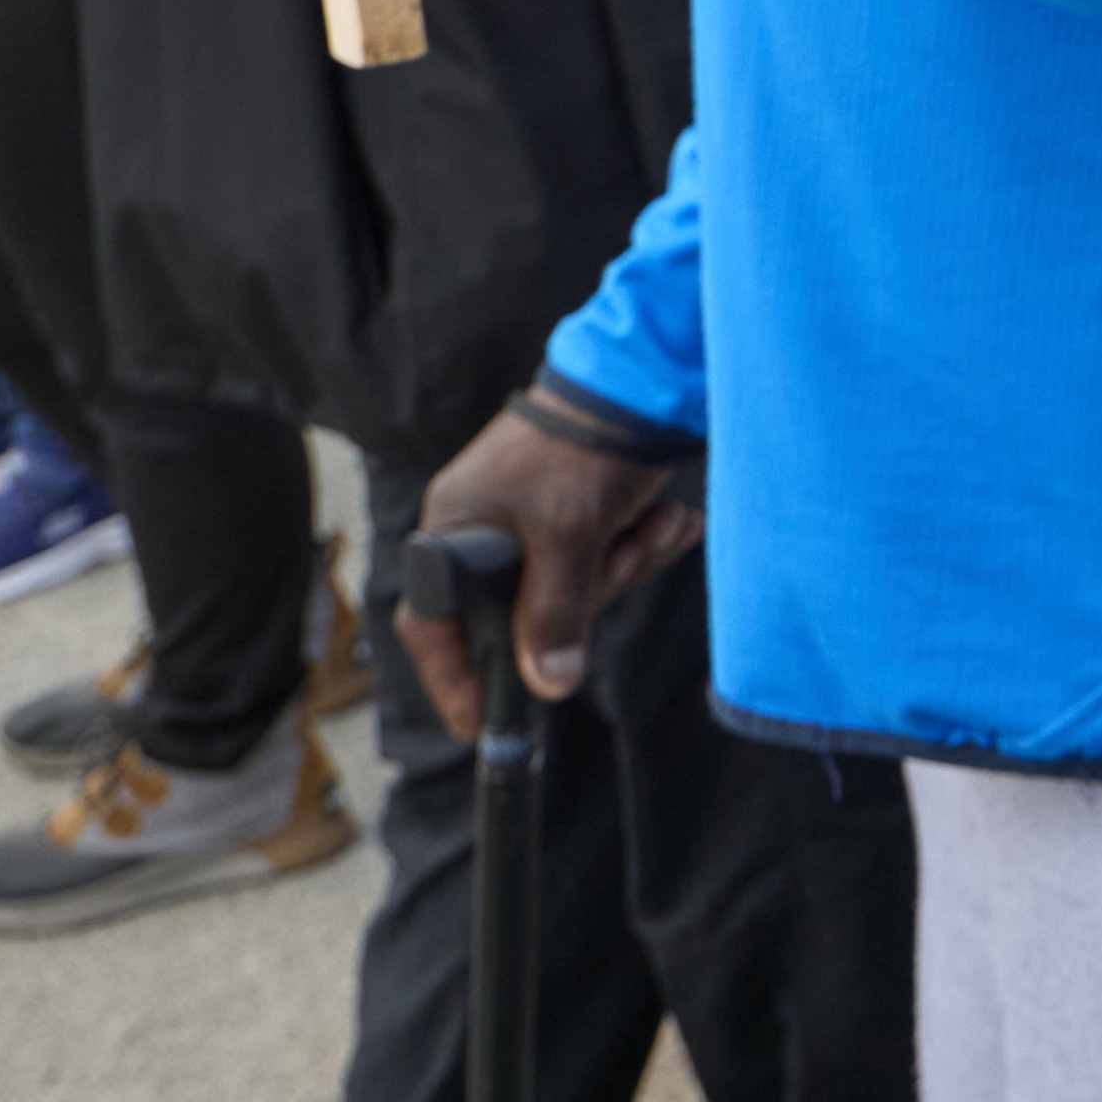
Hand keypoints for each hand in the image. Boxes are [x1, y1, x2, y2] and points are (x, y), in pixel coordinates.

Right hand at [396, 395, 700, 732]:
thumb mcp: (569, 534)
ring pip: (576, 590)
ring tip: (653, 525)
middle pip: (524, 613)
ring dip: (627, 564)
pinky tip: (668, 519)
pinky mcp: (580, 515)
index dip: (453, 676)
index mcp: (457, 527)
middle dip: (592, 591)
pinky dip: (640, 545)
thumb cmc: (588, 443)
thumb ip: (555, 612)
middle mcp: (487, 528)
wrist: (649, 377)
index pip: (433, 623)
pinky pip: (605, 561)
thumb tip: (547, 684)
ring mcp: (534, 523)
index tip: (479, 724)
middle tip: (621, 559)